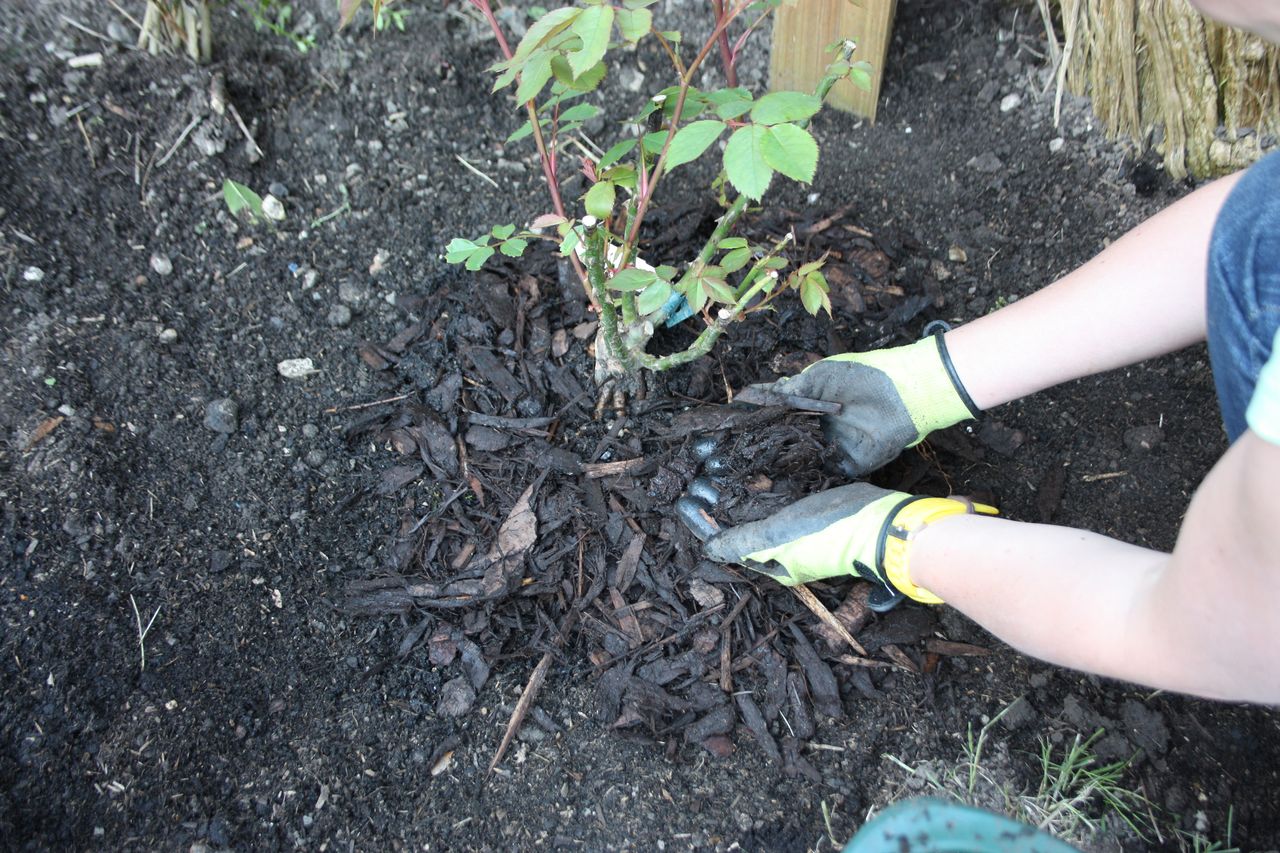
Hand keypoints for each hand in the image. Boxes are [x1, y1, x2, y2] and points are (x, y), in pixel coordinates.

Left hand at [698, 482, 996, 603]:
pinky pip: (777, 490)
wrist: (882, 521)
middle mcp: (781, 546)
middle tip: (693, 471)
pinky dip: (759, 475)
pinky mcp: (811, 505)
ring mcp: (797, 525)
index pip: (724, 540)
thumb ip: (741, 542)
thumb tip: (707, 548)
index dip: (700, 520)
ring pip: (754, 502)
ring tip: (713, 459)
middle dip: (713, 497)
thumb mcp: (779, 537)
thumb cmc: (829, 534)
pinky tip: (748, 456)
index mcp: (770, 561)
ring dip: (732, 482)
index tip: (681, 496)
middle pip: (736, 520)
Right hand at [750, 333, 978, 475]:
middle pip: (787, 440)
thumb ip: (789, 390)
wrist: (903, 392)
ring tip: (755, 472)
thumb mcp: (820, 375)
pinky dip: (810, 477)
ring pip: (802, 459)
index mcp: (810, 403)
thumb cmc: (862, 375)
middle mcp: (818, 426)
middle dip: (766, 446)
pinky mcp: (849, 463)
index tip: (733, 425)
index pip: (778, 414)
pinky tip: (787, 481)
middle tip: (738, 454)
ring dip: (783, 464)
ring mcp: (832, 445)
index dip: (758, 419)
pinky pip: (825, 472)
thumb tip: (755, 396)